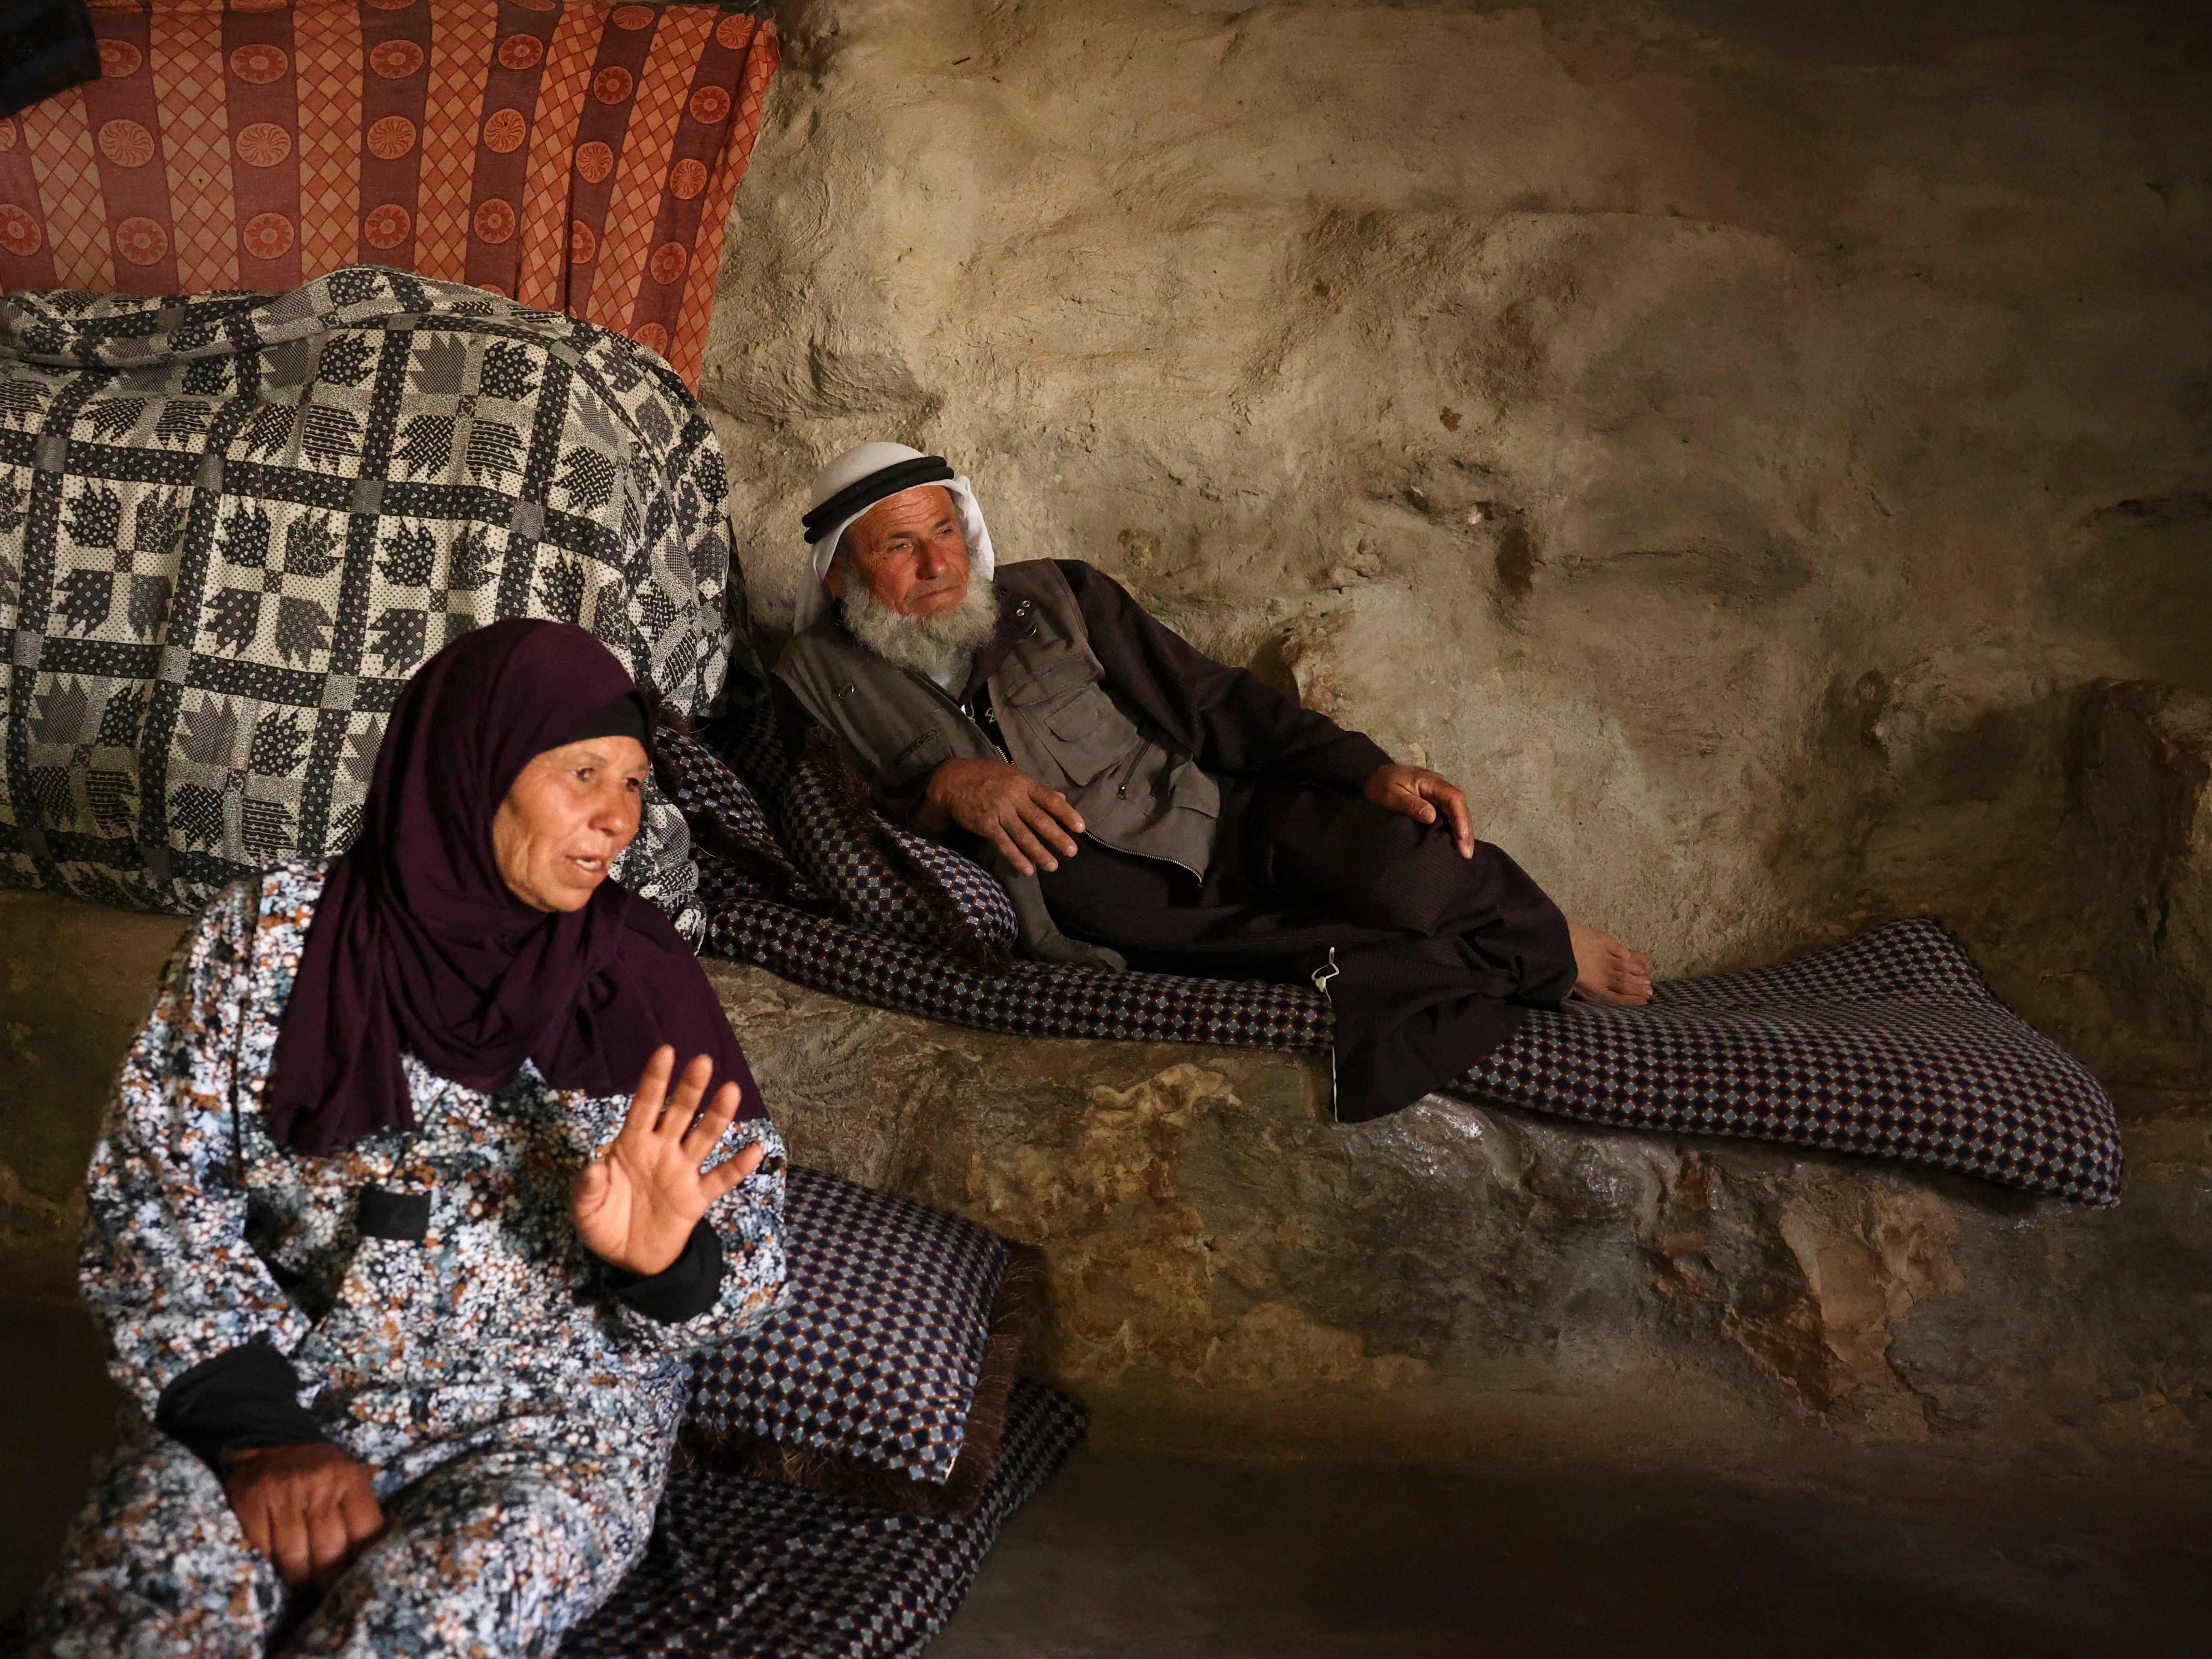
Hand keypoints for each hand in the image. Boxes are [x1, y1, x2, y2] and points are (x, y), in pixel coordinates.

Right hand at [224, 1441, 383, 1590]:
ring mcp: (283, 1498)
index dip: (362, 1564)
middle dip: (331, 1582)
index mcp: (349, 1480)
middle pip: (329, 1553)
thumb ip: (357, 1509)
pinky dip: (273, 1565)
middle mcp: (318, 1489)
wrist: (268, 1437)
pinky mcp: (252, 1506)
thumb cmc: (316, 1464)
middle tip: (332, 1600)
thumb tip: (370, 1555)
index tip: (360, 1584)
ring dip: (301, 1582)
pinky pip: (265, 1550)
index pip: (365, 1533)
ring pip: (294, 1557)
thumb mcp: (346, 1475)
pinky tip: (280, 1573)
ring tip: (307, 1594)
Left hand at [573, 1047, 765, 1275]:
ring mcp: (682, 1172)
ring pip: (703, 1138)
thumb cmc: (604, 1223)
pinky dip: (738, 1166)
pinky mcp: (696, 1198)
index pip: (644, 1106)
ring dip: (716, 1116)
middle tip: (702, 1062)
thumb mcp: (585, 1208)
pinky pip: (720, 1179)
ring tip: (730, 1091)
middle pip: (678, 1114)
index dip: (654, 1080)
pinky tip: (755, 1149)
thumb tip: (594, 1167)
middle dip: (689, 1089)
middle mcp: (661, 1150)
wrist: (627, 1259)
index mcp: (632, 1145)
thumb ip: (588, 1187)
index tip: (666, 1051)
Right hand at [926, 757, 1085, 875]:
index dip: (1066, 814)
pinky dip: (1016, 858)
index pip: (1050, 799)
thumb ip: (1037, 789)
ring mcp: (1000, 812)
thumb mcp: (1014, 776)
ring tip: (1053, 866)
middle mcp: (1013, 797)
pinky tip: (1027, 869)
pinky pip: (1004, 844)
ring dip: (1039, 852)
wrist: (953, 780)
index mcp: (1023, 783)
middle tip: (1072, 852)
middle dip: (1057, 837)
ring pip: (1023, 836)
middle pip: (1040, 820)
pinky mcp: (986, 825)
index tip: (1080, 827)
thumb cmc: (987, 777)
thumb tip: (1062, 798)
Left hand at [1364, 763, 1475, 857]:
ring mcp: (1437, 794)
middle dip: (1465, 830)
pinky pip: (1448, 814)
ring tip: (1465, 853)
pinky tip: (1456, 842)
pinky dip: (1454, 828)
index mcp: (1430, 781)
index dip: (1460, 818)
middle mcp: (1438, 786)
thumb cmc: (1380, 785)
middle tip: (1467, 854)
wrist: (1372, 777)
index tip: (1462, 838)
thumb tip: (1432, 817)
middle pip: (1460, 806)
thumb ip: (1411, 804)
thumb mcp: (1391, 795)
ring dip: (1463, 831)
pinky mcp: (1433, 801)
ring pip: (1457, 811)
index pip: (1454, 798)